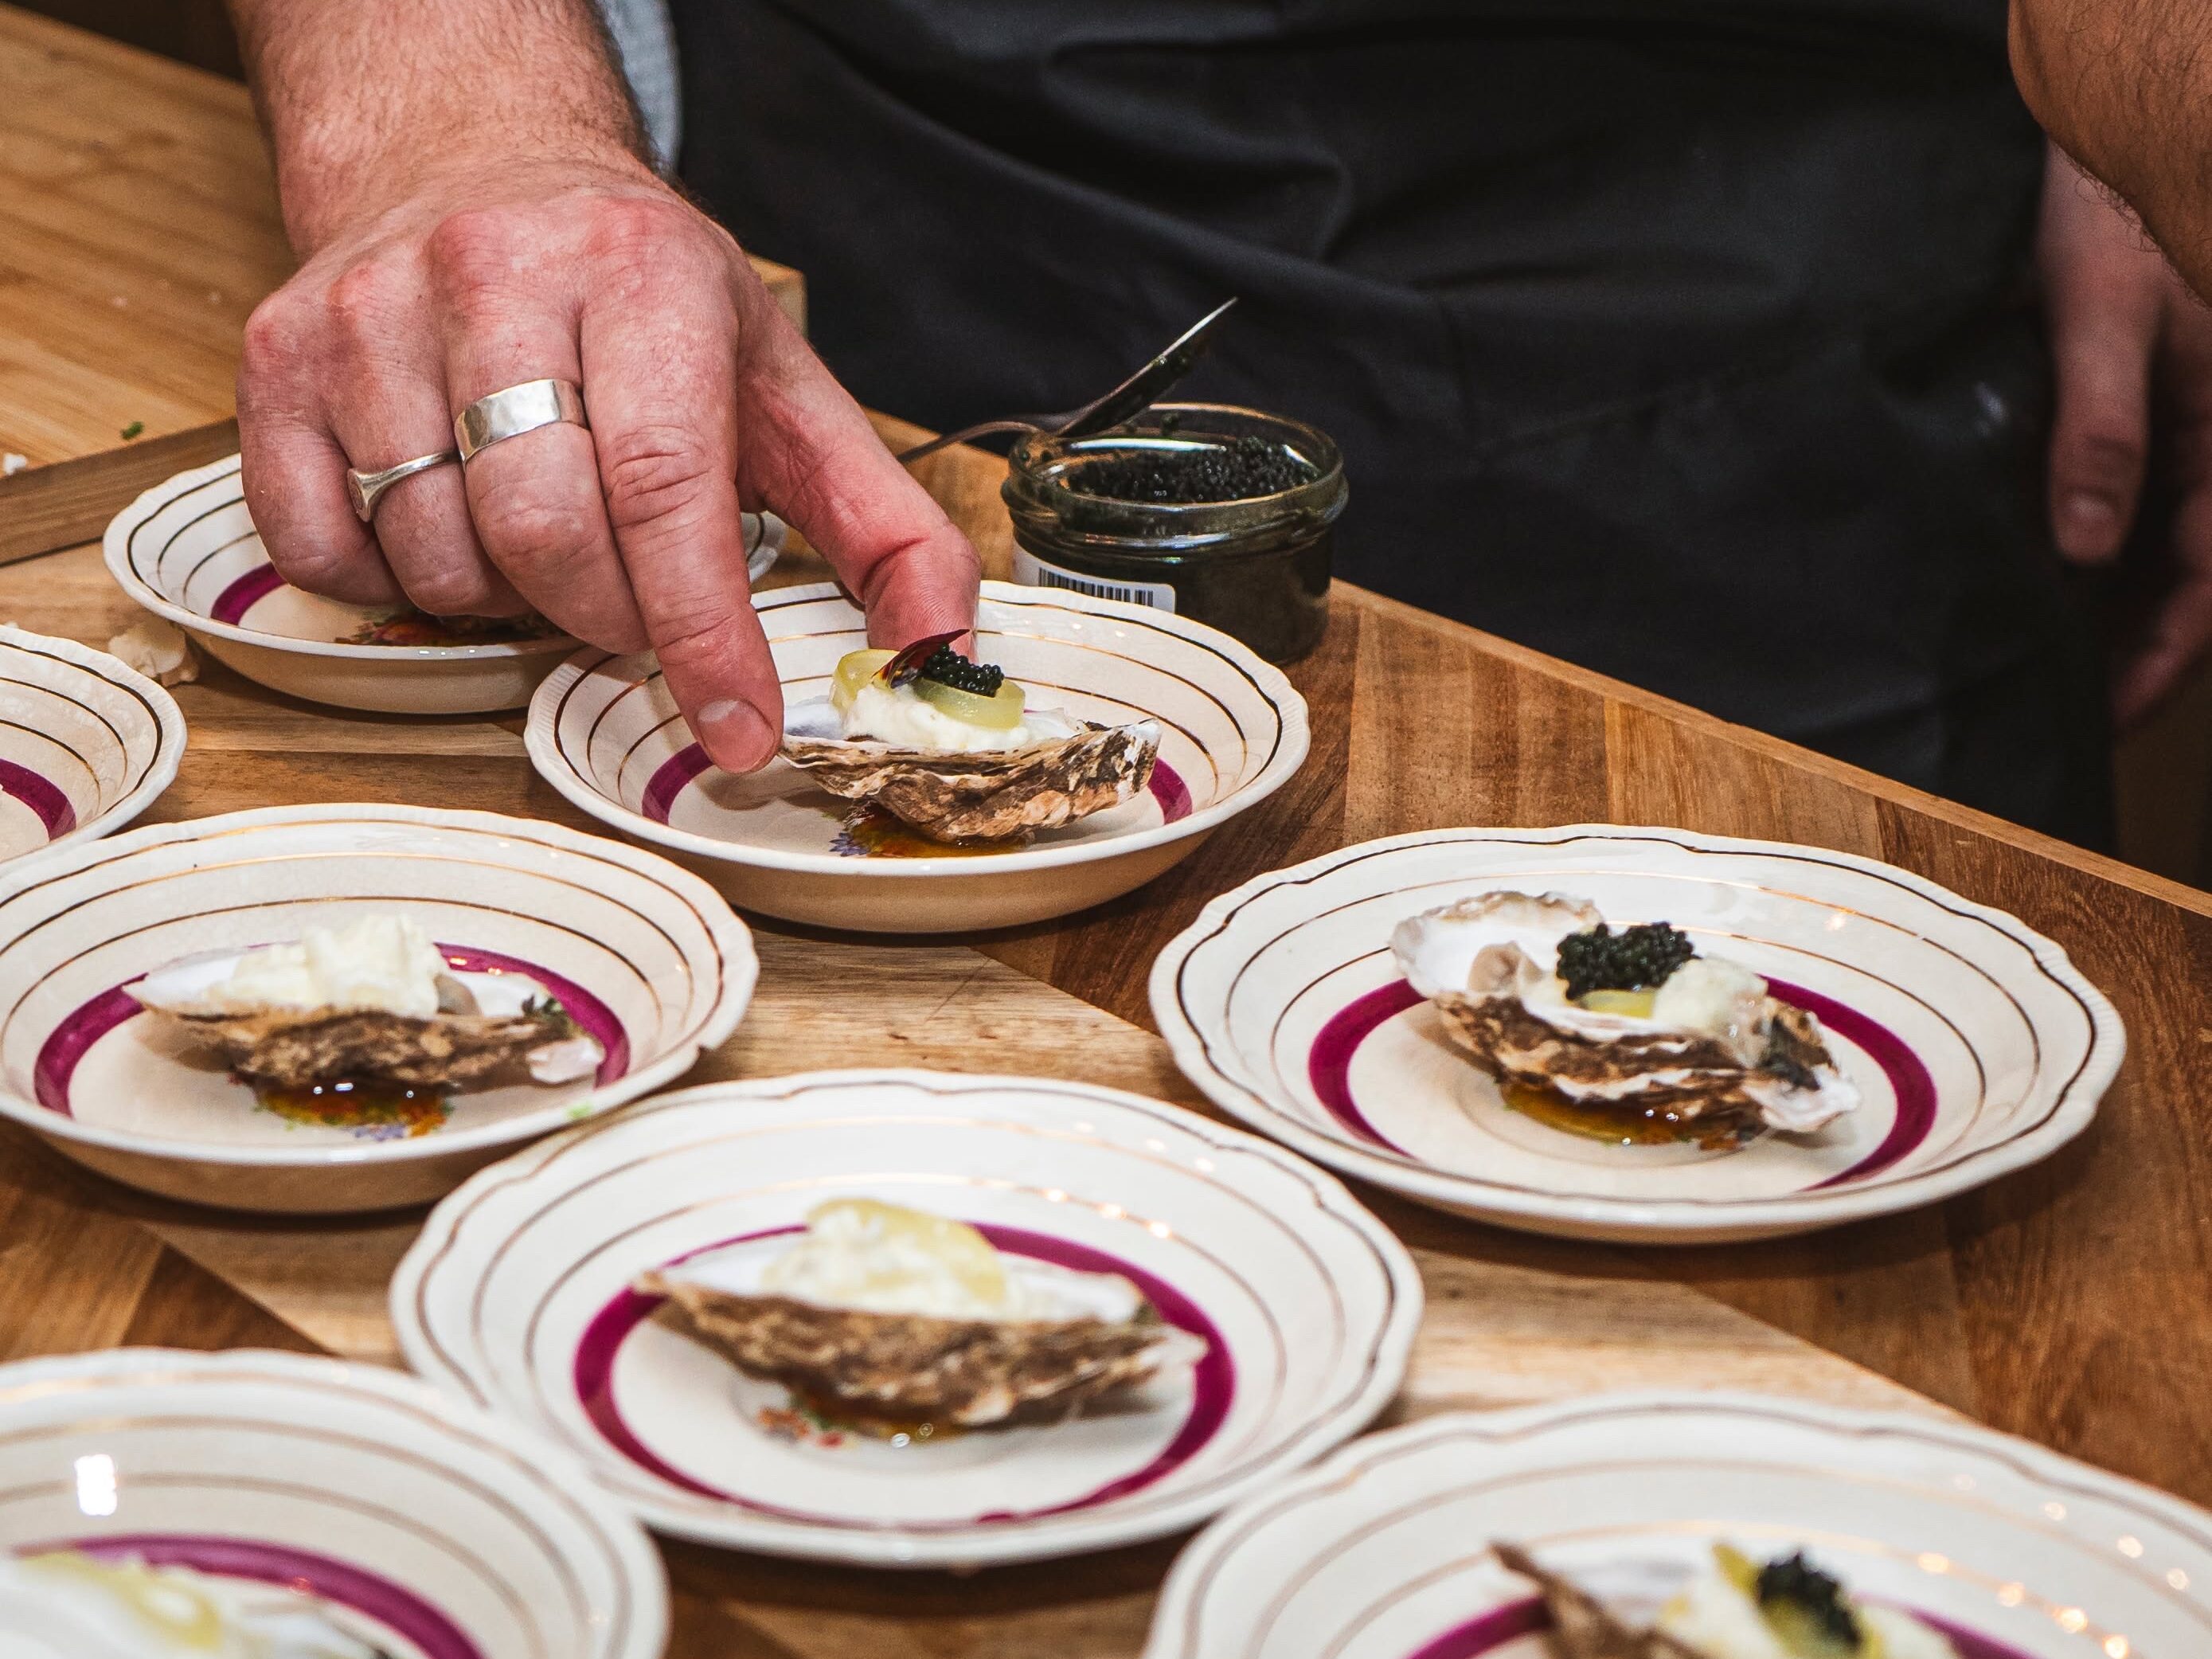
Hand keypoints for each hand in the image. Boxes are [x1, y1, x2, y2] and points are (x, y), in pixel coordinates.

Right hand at [236, 156, 979, 769]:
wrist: (478, 166)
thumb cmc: (643, 301)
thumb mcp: (786, 388)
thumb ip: (883, 526)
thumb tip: (939, 652)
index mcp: (646, 280)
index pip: (667, 488)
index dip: (702, 630)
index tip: (737, 728)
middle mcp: (498, 276)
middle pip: (544, 534)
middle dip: (603, 616)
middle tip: (628, 599)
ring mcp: (370, 312)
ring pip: (432, 553)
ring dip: (501, 598)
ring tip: (539, 529)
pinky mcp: (278, 352)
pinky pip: (320, 547)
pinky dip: (389, 580)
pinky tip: (444, 522)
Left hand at [2039, 143, 2211, 725]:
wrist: (2097, 158)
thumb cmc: (2110, 224)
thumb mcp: (2105, 322)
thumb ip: (2102, 430)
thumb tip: (2088, 546)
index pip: (2210, 581)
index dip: (2164, 659)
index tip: (2110, 715)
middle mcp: (2208, 449)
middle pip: (2181, 583)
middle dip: (2128, 656)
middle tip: (2058, 716)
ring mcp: (2170, 442)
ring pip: (2148, 558)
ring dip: (2103, 618)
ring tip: (2036, 674)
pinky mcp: (2127, 427)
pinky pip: (2116, 516)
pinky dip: (2080, 565)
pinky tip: (2029, 595)